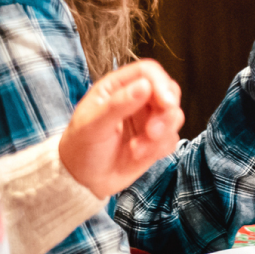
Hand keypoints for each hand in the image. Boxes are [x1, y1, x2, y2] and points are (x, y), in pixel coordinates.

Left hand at [59, 60, 183, 198]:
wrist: (83, 181)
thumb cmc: (80, 147)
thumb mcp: (94, 125)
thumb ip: (119, 104)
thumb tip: (145, 85)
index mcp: (117, 87)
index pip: (148, 72)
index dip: (160, 83)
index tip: (166, 103)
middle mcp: (136, 100)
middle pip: (168, 92)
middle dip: (166, 113)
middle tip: (152, 132)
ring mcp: (148, 120)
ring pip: (174, 116)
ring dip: (161, 134)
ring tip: (138, 150)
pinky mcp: (156, 140)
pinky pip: (172, 139)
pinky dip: (160, 148)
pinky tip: (138, 155)